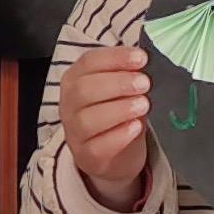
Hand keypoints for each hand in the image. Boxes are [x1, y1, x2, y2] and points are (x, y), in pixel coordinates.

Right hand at [60, 45, 154, 209]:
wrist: (114, 156)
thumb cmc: (117, 115)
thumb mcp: (120, 90)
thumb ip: (128, 75)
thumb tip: (144, 62)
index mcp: (75, 79)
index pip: (89, 62)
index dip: (116, 58)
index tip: (141, 58)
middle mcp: (69, 104)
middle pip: (84, 89)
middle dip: (118, 83)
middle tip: (144, 83)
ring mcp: (74, 132)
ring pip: (88, 119)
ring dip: (119, 109)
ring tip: (143, 104)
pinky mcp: (86, 156)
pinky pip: (98, 146)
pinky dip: (119, 135)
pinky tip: (135, 127)